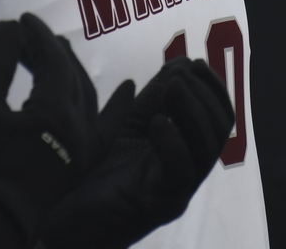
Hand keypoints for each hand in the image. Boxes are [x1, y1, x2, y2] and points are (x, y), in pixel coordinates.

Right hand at [0, 13, 99, 247]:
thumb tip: (10, 27)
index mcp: (56, 112)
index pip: (53, 59)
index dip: (37, 35)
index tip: (20, 20)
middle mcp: (80, 129)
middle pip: (71, 75)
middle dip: (49, 50)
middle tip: (27, 36)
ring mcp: (85, 150)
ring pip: (89, 98)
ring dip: (73, 70)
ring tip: (58, 52)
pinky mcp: (82, 166)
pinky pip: (109, 128)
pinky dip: (116, 106)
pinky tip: (127, 89)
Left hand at [38, 58, 235, 248]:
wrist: (66, 225)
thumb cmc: (95, 179)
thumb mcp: (126, 129)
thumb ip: (150, 100)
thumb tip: (177, 65)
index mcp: (184, 154)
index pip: (218, 118)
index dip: (213, 87)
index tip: (196, 61)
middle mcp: (187, 174)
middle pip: (219, 130)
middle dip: (204, 94)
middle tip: (181, 73)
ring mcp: (176, 192)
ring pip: (206, 149)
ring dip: (191, 110)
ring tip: (173, 87)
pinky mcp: (158, 205)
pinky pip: (180, 173)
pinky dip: (173, 142)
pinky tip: (157, 122)